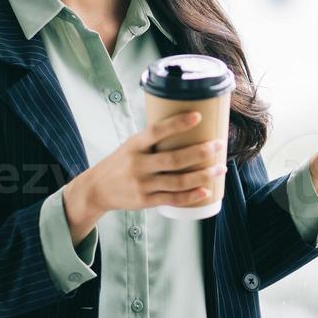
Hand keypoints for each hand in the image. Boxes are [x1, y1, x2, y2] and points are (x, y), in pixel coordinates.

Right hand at [62, 111, 226, 240]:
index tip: (198, 116)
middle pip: (174, 159)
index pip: (156, 131)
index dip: (177, 124)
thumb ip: (154, 140)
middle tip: (219, 144)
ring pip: (178, 181)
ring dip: (203, 175)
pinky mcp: (145, 201)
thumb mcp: (131, 145)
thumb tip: (186, 126)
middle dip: (201, 152)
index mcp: (134, 145)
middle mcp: (138, 165)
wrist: (96, 189)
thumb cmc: (121, 162)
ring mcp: (142, 184)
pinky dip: (191, 196)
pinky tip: (206, 191)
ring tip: (220, 168)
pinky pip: (172, 199)